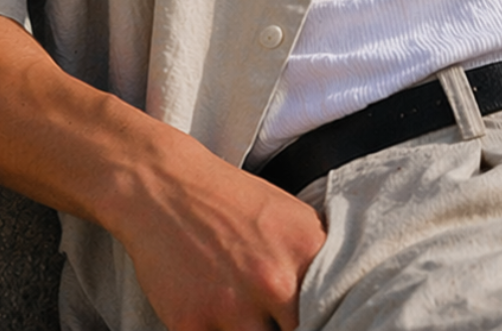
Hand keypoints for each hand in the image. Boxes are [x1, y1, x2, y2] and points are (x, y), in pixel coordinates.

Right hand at [111, 143, 326, 330]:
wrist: (164, 185)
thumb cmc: (229, 198)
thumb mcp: (290, 215)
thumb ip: (315, 259)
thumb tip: (337, 298)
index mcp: (306, 250)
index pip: (330, 311)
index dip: (321, 318)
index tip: (309, 315)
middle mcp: (275, 281)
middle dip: (282, 324)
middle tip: (268, 308)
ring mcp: (234, 306)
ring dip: (249, 330)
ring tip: (238, 306)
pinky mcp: (193, 325)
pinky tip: (210, 313)